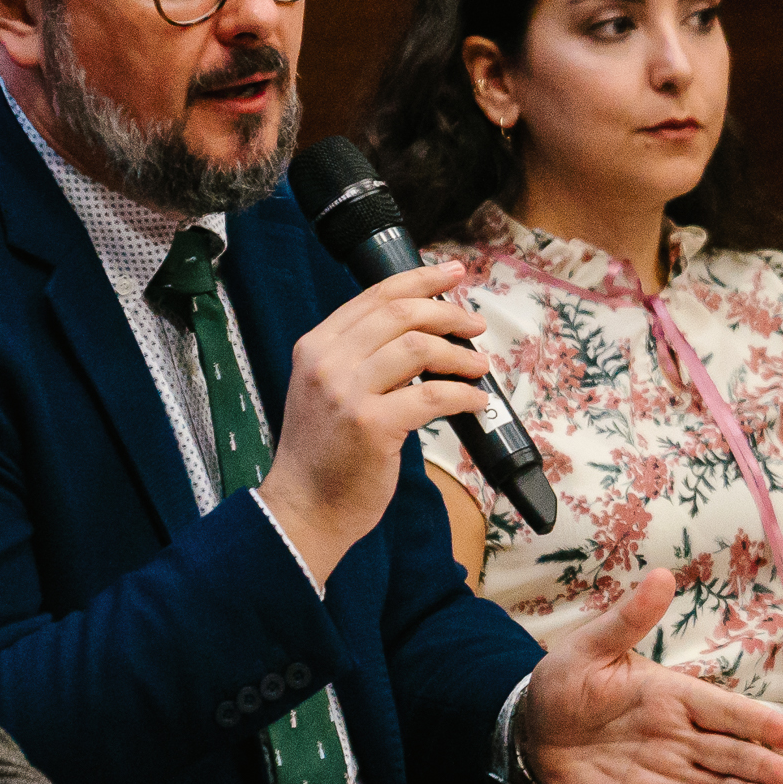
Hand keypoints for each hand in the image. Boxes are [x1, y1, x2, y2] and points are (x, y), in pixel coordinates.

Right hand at [258, 263, 489, 580]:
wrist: (303, 509)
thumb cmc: (323, 455)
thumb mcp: (324, 390)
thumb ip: (358, 357)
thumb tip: (419, 331)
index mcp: (315, 346)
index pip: (375, 297)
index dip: (420, 280)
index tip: (453, 274)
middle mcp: (327, 362)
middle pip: (401, 315)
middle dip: (449, 315)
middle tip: (475, 327)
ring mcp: (347, 393)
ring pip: (420, 349)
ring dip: (461, 356)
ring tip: (479, 367)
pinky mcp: (372, 426)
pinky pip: (434, 397)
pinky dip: (464, 396)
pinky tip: (475, 402)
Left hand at [516, 572, 782, 783]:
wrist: (529, 731)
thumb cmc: (563, 683)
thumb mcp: (591, 647)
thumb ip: (628, 619)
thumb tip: (662, 576)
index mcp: (672, 695)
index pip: (726, 710)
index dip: (762, 723)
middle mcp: (678, 734)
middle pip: (731, 751)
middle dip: (765, 764)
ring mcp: (665, 769)